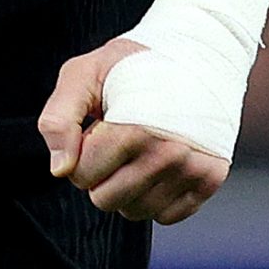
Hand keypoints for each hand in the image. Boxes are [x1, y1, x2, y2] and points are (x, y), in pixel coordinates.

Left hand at [37, 38, 229, 223]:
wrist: (196, 52)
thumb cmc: (134, 65)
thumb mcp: (83, 73)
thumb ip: (58, 118)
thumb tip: (60, 168)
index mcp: (134, 126)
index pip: (81, 175)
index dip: (79, 152)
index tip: (95, 128)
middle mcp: (169, 152)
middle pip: (106, 200)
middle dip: (101, 173)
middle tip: (116, 139)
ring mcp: (193, 169)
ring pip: (136, 211)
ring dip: (128, 186)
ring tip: (138, 148)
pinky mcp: (210, 180)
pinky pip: (167, 216)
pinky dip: (157, 195)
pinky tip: (159, 162)